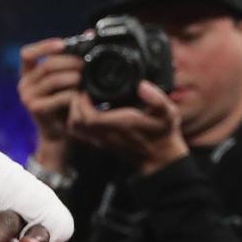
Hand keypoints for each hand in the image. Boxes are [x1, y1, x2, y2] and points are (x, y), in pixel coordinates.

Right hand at [18, 38, 79, 155]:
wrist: (58, 133)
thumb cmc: (64, 103)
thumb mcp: (65, 79)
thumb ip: (72, 59)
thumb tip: (90, 33)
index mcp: (28, 73)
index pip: (27, 54)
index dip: (43, 47)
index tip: (62, 44)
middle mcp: (24, 84)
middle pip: (46, 66)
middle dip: (69, 62)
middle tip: (86, 64)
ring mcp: (27, 97)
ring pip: (53, 80)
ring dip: (73, 77)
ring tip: (85, 79)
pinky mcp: (36, 109)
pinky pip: (58, 96)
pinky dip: (73, 94)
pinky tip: (81, 95)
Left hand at [67, 81, 187, 174]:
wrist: (159, 156)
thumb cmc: (163, 133)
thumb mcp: (167, 112)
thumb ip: (156, 98)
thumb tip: (142, 85)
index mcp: (120, 125)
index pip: (88, 117)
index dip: (82, 102)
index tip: (86, 89)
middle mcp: (106, 134)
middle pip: (76, 122)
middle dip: (74, 105)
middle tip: (82, 92)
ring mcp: (101, 139)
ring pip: (75, 128)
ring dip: (74, 113)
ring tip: (82, 100)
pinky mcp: (100, 142)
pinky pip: (80, 133)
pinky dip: (77, 120)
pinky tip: (86, 111)